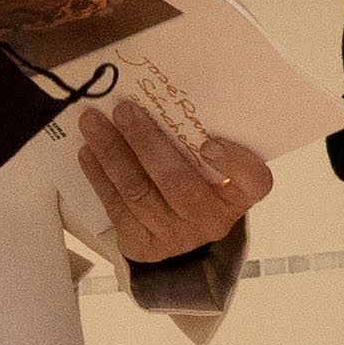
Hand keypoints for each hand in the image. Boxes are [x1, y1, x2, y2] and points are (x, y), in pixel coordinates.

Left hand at [77, 101, 273, 261]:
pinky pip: (117, 207)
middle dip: (146, 142)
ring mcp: (176, 237)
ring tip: (93, 123)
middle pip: (179, 183)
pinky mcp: (143, 245)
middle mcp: (212, 221)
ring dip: (112, 154)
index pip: (254, 182)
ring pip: (139, 193)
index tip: (209, 142)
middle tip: (123, 110)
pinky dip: (99, 176)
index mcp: (238, 196)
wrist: (177, 236)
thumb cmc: (196, 185)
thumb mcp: (211, 167)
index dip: (234, 163)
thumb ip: (197, 141)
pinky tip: (89, 153)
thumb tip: (160, 99)